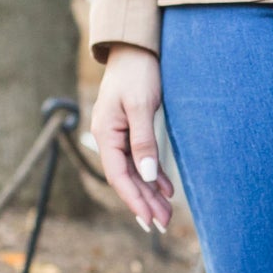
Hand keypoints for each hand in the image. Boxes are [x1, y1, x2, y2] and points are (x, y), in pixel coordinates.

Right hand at [91, 43, 173, 232]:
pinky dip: (153, 175)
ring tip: (165, 215)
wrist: (136, 47)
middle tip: (162, 225)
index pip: (118, 175)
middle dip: (144, 202)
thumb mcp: (141, 106)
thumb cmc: (138, 72)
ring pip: (135, 171)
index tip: (147, 219)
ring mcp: (120, 134)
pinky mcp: (132, 129)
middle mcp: (109, 137)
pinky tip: (165, 190)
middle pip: (127, 178)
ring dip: (150, 193)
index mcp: (106, 133)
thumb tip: (146, 176)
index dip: (133, 199)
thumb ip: (143, 141)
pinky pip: (141, 158)